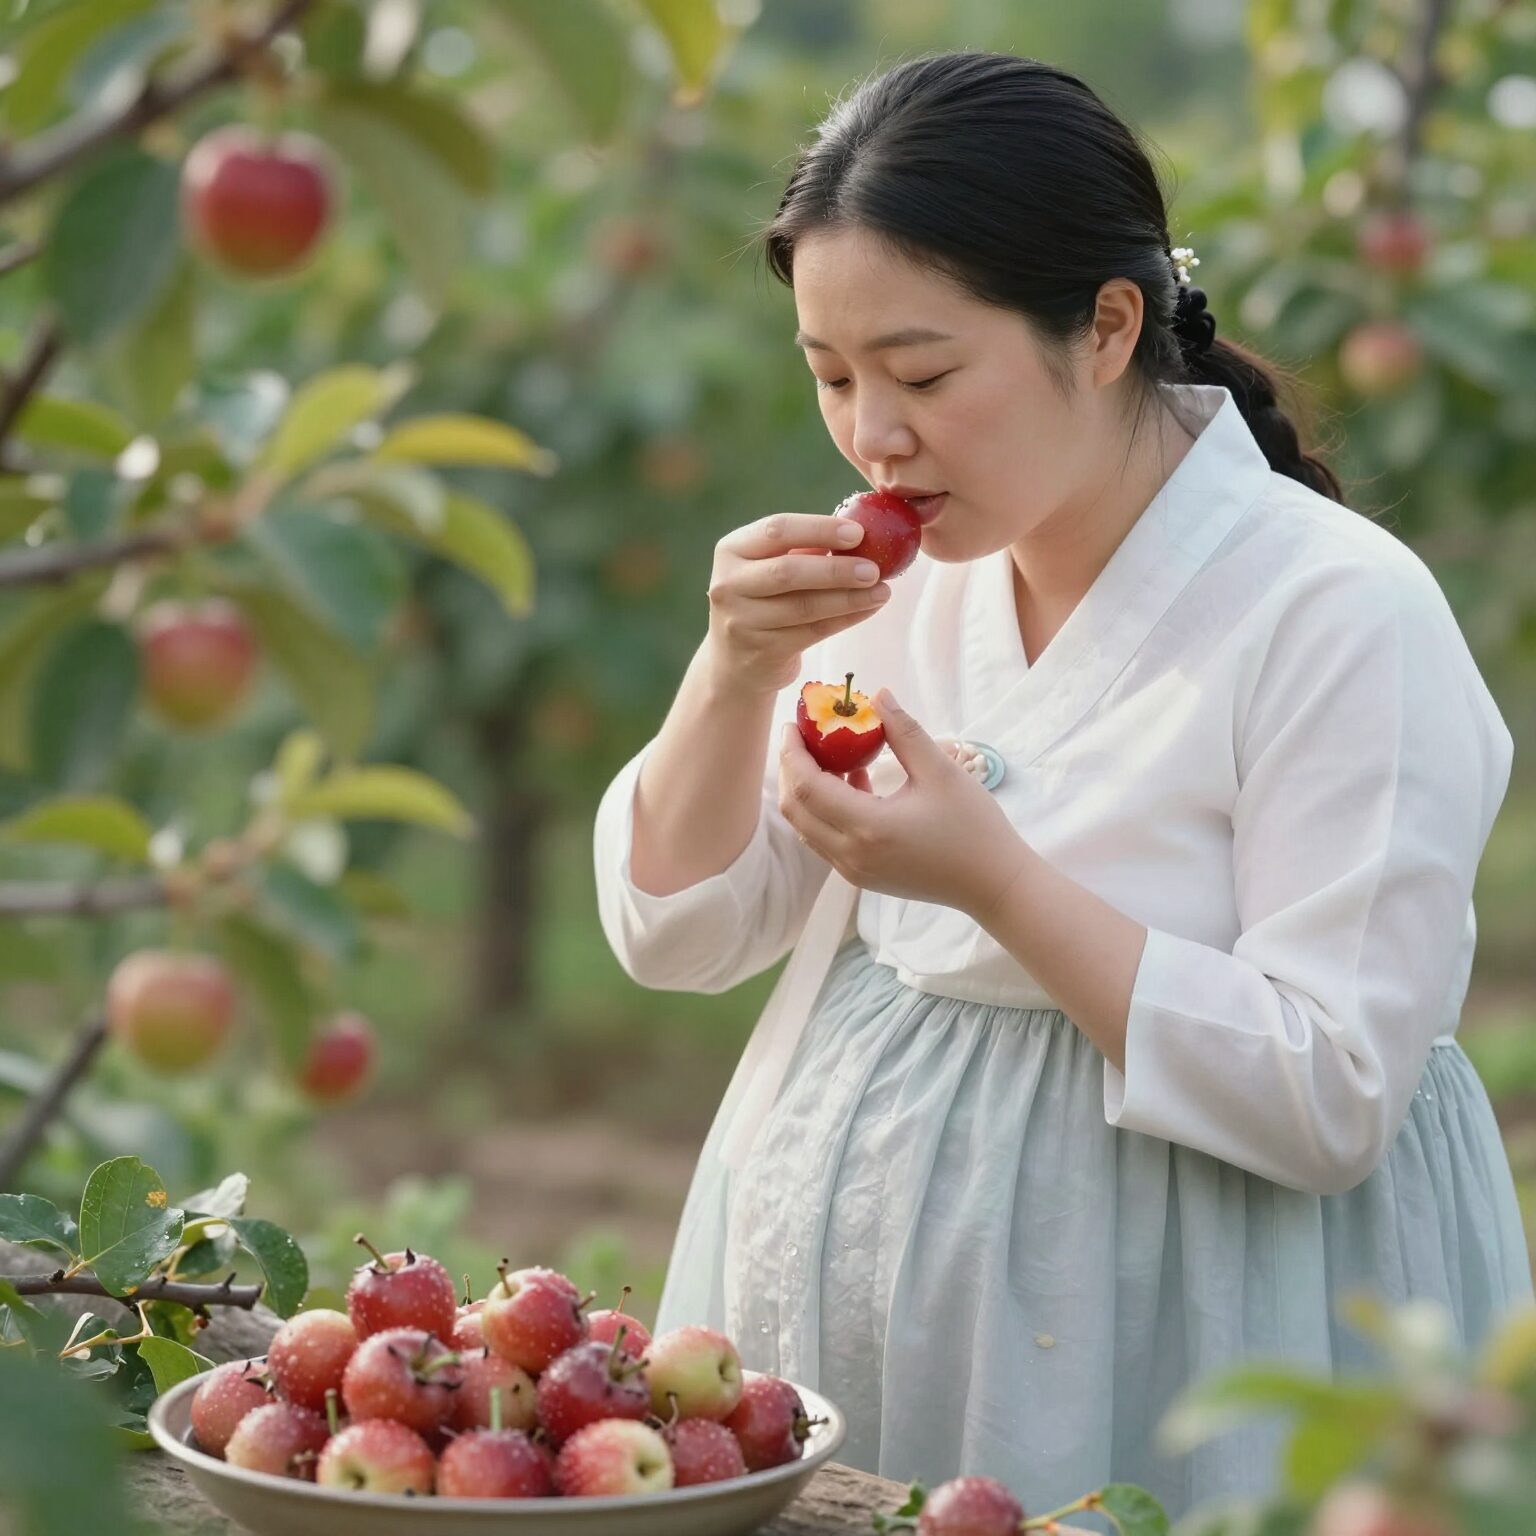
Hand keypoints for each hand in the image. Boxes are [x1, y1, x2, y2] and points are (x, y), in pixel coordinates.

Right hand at [705, 514, 891, 695]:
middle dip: (836, 570)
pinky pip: (813, 632)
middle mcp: (729, 584)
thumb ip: (805, 549)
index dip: (819, 529)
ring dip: (849, 598)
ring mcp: (742, 621)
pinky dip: (846, 619)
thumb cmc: (763, 600)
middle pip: (788, 572)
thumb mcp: (771, 566)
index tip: (858, 532)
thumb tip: (862, 532)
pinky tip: (869, 609)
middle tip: (875, 569)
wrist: (735, 662)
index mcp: (732, 550)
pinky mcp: (762, 651)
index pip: (777, 530)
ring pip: (804, 607)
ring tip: (882, 591)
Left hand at [778, 688, 1029, 920]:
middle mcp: (851, 855)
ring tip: (827, 755)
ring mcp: (854, 871)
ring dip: (806, 792)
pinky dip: (825, 811)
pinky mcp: (862, 877)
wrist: (992, 883)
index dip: (793, 753)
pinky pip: (826, 841)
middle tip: (802, 737)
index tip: (794, 724)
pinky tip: (853, 783)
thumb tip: (878, 695)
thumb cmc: (973, 827)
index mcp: (868, 827)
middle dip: (791, 770)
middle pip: (795, 810)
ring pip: (806, 828)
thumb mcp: (941, 772)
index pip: (808, 787)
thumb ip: (904, 732)